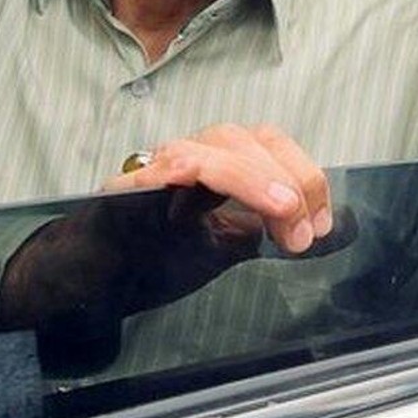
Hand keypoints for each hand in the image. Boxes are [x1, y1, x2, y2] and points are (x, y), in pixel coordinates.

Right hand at [0, 124, 331, 367]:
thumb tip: (328, 227)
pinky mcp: (125, 192)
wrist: (90, 281)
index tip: (323, 224)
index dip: (305, 173)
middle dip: (289, 179)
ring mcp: (154, 169)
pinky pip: (162, 172)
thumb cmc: (151, 260)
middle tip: (305, 235)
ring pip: (210, 149)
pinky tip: (214, 192)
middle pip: (247, 137)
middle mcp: (186, 155)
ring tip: (284, 216)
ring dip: (255, 179)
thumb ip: (266, 232)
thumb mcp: (224, 247)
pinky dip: (192, 174)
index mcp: (213, 163)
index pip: (268, 142)